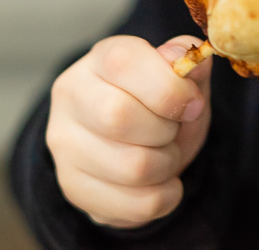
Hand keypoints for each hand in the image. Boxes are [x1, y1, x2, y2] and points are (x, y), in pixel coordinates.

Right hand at [46, 34, 212, 228]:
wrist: (134, 143)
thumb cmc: (157, 103)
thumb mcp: (179, 77)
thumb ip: (186, 62)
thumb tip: (189, 54)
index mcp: (99, 59)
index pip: (124, 63)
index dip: (169, 87)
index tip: (193, 103)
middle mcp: (71, 95)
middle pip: (118, 116)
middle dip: (166, 130)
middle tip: (174, 131)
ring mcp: (65, 144)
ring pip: (132, 167)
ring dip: (168, 165)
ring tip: (167, 155)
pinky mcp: (73, 186)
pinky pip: (135, 204)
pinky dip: (165, 197)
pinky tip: (162, 182)